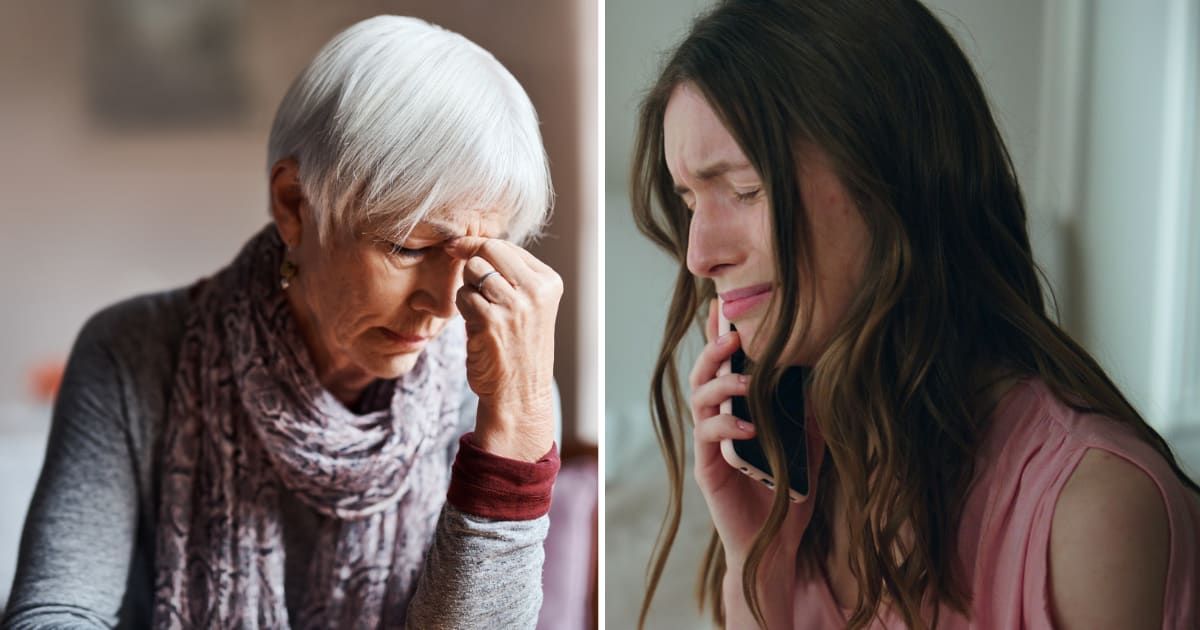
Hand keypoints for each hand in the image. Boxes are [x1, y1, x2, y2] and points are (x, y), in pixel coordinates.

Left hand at [446, 237, 561, 461]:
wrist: (520, 396)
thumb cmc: (519, 350)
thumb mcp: (530, 307)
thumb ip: (512, 277)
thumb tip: (475, 245)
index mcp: (549, 283)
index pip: (508, 246)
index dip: (479, 246)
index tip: (460, 249)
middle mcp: (536, 291)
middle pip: (490, 250)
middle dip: (470, 259)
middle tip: (466, 278)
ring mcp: (514, 305)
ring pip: (474, 271)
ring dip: (467, 288)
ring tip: (478, 310)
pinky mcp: (491, 321)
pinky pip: (463, 296)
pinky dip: (462, 308)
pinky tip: (474, 325)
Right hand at [690, 299, 823, 623]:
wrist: (774, 548)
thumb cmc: (789, 496)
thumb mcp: (809, 447)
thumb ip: (809, 414)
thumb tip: (827, 374)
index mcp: (737, 412)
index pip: (726, 367)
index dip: (722, 337)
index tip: (725, 307)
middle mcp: (718, 424)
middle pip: (704, 376)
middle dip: (714, 351)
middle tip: (732, 334)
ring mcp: (710, 446)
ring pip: (700, 401)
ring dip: (720, 385)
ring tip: (743, 379)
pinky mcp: (708, 469)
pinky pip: (709, 439)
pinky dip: (727, 427)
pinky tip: (749, 427)